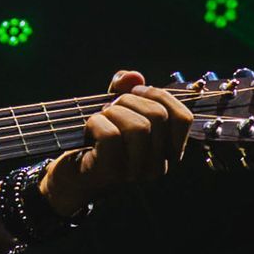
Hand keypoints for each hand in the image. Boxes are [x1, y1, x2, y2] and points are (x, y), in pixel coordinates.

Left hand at [42, 69, 193, 214]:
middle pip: (158, 116)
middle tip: (110, 108)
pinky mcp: (111, 172)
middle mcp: (157, 165)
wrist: (70, 178)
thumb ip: (125, 90)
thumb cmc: (96, 143)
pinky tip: (88, 131)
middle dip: (129, 100)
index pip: (183, 117)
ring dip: (113, 112)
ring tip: (100, 119)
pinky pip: (111, 136)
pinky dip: (96, 123)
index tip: (135, 91)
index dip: (159, 95)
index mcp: (165, 150)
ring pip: (137, 126)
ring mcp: (135, 172)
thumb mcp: (115, 112)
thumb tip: (132, 75)